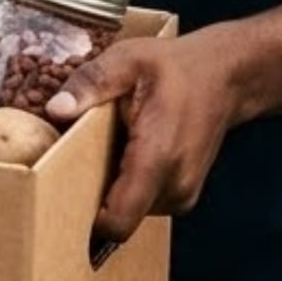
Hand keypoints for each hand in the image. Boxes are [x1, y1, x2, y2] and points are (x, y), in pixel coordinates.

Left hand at [46, 32, 243, 243]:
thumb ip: (91, 84)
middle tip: (73, 159)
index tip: (59, 196)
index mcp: (158, 157)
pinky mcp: (182, 195)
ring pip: (129, 212)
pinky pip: (142, 203)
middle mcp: (174, 185)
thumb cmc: (176, 67)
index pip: (119, 220)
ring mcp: (182, 194)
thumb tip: (55, 109)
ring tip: (103, 150)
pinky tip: (123, 153)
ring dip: (109, 189)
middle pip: (118, 217)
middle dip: (90, 196)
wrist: (225, 78)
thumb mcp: (127, 60)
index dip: (85, 218)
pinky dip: (126, 186)